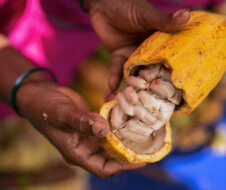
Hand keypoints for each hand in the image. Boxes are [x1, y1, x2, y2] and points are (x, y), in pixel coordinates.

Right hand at [16, 80, 143, 177]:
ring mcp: (90, 135)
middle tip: (149, 145)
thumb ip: (82, 121)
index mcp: (77, 153)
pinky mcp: (92, 123)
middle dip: (130, 152)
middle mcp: (86, 147)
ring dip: (126, 136)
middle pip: (112, 157)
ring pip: (113, 141)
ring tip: (145, 130)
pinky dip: (119, 122)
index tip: (142, 160)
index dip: (123, 166)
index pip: (104, 168)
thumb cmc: (44, 107)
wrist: (39, 94)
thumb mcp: (62, 114)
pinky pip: (110, 126)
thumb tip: (104, 129)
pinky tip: (130, 113)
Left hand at [86, 0, 190, 98]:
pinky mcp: (119, 55)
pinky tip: (109, 94)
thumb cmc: (129, 3)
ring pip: (134, 76)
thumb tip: (187, 14)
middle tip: (150, 110)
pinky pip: (116, 71)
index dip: (171, 80)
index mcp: (162, 43)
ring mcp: (134, 55)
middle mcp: (149, 52)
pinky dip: (113, 81)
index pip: (169, 64)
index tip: (174, 98)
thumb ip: (164, 20)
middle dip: (150, 90)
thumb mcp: (147, 14)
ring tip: (129, 108)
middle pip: (152, 74)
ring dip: (130, 90)